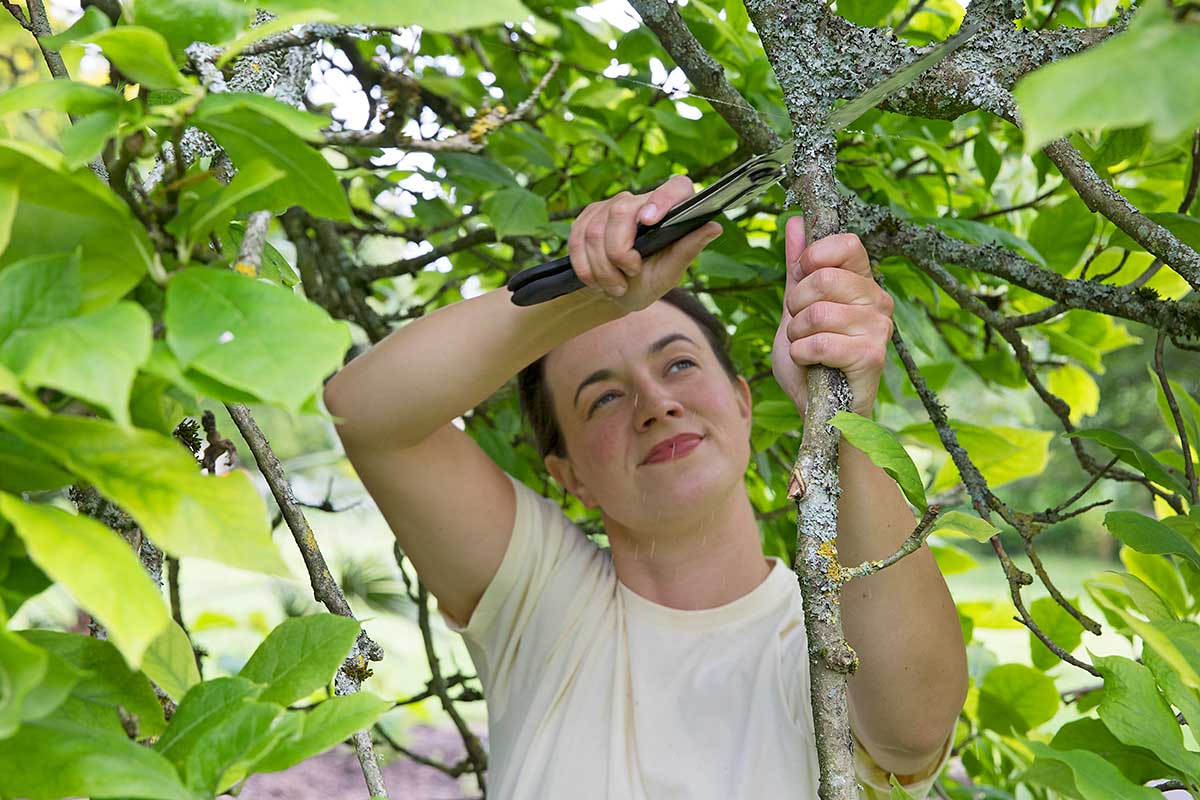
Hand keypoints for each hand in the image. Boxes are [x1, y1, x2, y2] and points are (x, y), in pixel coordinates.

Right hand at [567, 175, 723, 313]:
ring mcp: (610, 206)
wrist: (614, 293)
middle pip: (621, 212)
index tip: (650, 221)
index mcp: (669, 209)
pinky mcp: (587, 217)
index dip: (662, 199)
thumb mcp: (669, 274)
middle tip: (628, 276)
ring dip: (601, 268)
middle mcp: (640, 200)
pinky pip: (577, 239)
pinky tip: (595, 280)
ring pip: (595, 231)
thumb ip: (687, 250)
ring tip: (615, 286)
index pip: (674, 187)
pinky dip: (584, 266)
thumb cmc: (648, 282)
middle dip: (619, 253)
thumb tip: (714, 227)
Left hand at [771, 216, 893, 417]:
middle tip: (801, 327)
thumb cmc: (810, 359)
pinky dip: (802, 354)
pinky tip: (812, 364)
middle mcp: (878, 301)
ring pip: (818, 312)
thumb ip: (798, 267)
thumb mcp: (795, 308)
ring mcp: (879, 328)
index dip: (814, 256)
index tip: (801, 279)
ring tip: (806, 348)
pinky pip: (821, 342)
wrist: (818, 408)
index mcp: (862, 283)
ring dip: (796, 334)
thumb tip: (796, 222)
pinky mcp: (872, 356)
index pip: (847, 244)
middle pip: (824, 278)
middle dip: (795, 306)